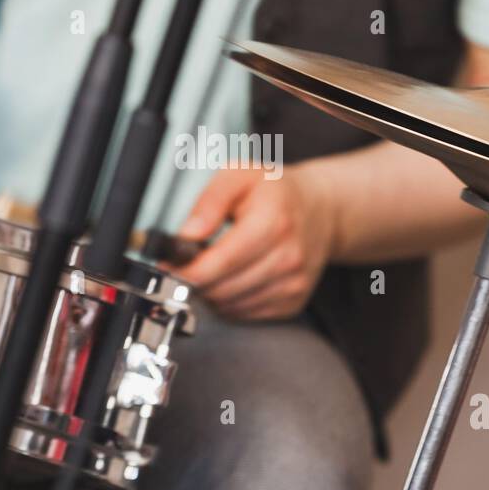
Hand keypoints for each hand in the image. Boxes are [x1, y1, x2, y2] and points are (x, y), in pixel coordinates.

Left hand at [173, 165, 338, 321]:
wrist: (320, 210)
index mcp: (272, 223)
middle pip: (222, 289)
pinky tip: (232, 278)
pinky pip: (245, 313)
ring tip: (213, 266)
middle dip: (195, 281)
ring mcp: (292, 284)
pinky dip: (230, 301)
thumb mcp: (239, 175)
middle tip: (186, 264)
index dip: (187, 271)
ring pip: (231, 306)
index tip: (168, 268)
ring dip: (212, 292)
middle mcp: (287, 258)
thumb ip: (209, 201)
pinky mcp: (292, 302)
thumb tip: (187, 234)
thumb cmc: (276, 191)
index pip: (220, 263)